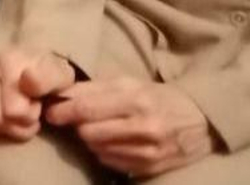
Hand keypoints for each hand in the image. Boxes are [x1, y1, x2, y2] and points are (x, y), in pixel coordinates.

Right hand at [0, 46, 76, 140]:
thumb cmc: (49, 74)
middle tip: (30, 116)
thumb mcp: (60, 76)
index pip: (13, 111)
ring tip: (17, 117)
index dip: (30, 117)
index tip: (38, 106)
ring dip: (4, 129)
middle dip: (18, 126)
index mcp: (9, 60)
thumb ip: (48, 79)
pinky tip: (2, 119)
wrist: (32, 62)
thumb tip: (27, 81)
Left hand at [46, 78, 215, 176]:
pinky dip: (104, 152)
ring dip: (90, 140)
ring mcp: (148, 151)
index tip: (50, 111)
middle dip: (77, 126)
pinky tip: (112, 142)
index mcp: (137, 99)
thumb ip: (94, 87)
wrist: (200, 121)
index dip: (63, 111)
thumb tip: (60, 92)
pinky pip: (111, 163)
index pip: (87, 108)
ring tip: (98, 129)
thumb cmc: (157, 96)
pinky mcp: (150, 168)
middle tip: (78, 119)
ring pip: (97, 149)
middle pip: (89, 132)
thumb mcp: (129, 82)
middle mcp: (144, 127)